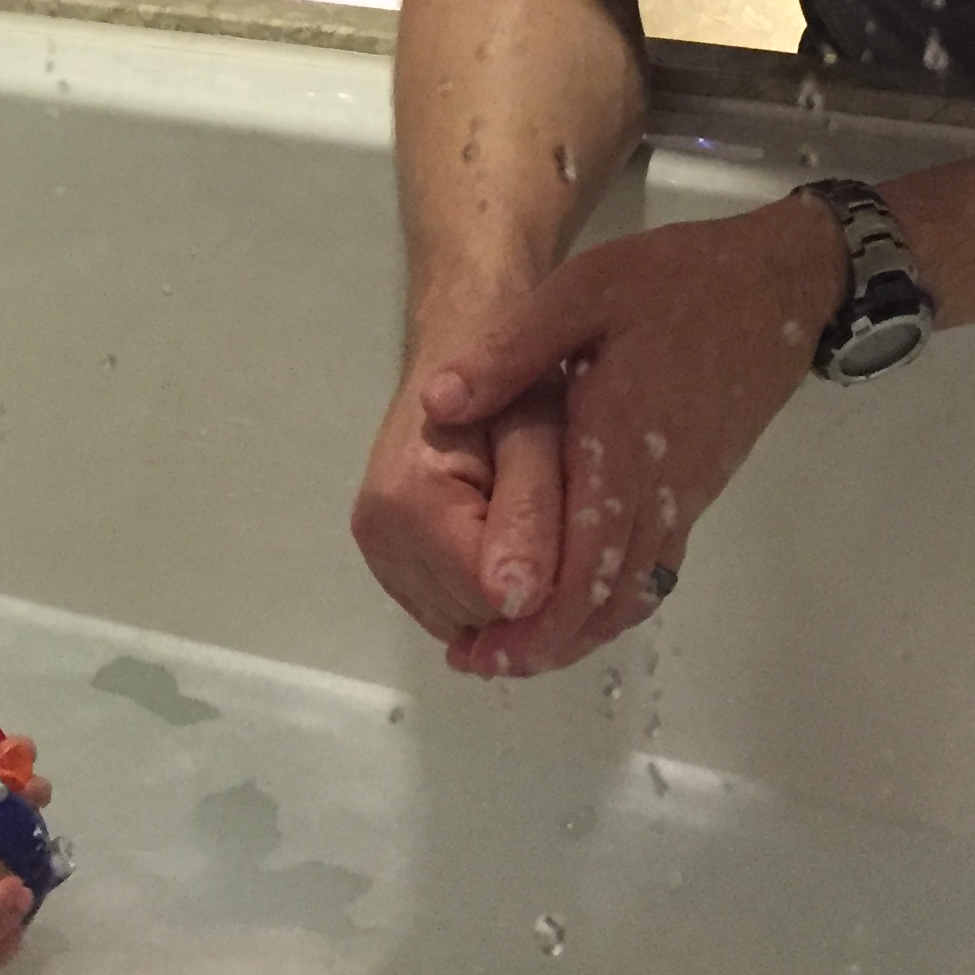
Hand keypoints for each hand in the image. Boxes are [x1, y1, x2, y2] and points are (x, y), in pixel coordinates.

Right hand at [351, 348, 565, 654]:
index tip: (595, 551)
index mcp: (409, 502)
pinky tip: (519, 546)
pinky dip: (495, 595)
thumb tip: (514, 599)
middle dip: (539, 597)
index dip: (555, 592)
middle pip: (481, 621)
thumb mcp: (538, 433)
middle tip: (576, 533)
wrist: (465, 348)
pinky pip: (456, 614)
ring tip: (548, 534)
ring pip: (471, 626)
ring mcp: (380, 555)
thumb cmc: (512, 382)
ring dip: (518, 601)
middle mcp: (379, 538)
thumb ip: (529, 512)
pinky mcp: (392, 563)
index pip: (494, 601)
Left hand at [419, 201, 834, 676]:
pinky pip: (652, 565)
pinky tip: (575, 595)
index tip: (484, 649)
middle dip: (545, 642)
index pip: (583, 566)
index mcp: (622, 445)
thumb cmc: (679, 282)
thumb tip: (437, 404)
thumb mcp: (581, 290)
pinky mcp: (697, 488)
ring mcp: (685, 494)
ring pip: (633, 590)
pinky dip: (610, 597)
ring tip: (518, 642)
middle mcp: (659, 488)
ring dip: (577, 627)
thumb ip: (508, 350)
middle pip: (607, 599)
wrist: (777, 285)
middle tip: (483, 661)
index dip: (534, 621)